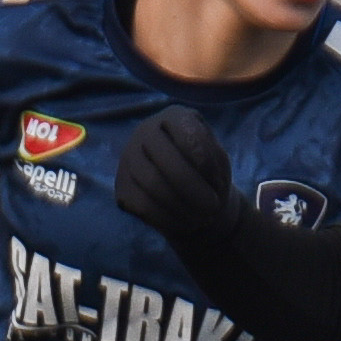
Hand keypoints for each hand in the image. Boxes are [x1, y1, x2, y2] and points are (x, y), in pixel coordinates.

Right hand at [114, 105, 240, 251]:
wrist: (186, 189)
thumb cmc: (206, 170)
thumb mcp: (218, 162)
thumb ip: (214, 166)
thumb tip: (201, 185)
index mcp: (174, 117)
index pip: (189, 135)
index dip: (206, 163)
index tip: (219, 183)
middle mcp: (145, 131)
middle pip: (168, 162)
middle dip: (195, 190)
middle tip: (213, 208)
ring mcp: (129, 157)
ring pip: (153, 185)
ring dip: (183, 207)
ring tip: (203, 218)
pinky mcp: (121, 185)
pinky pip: (144, 205)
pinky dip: (170, 219)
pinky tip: (186, 223)